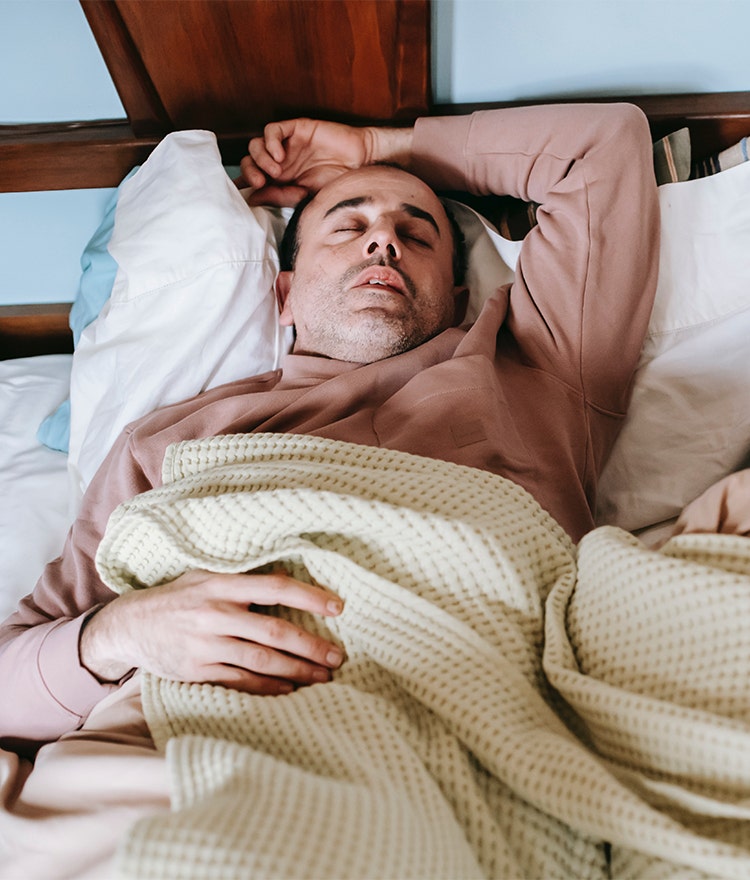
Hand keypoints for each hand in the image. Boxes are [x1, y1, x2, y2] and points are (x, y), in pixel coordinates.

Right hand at [80, 570, 344, 694]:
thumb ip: (243, 579)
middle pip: (273, 631)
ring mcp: (205, 644)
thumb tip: (288, 578)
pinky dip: (268, 687)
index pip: (274, 587)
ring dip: (297, 671)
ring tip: (323, 677)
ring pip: (261, 660)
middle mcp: (214, 614)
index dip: (309, 596)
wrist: (128, 624)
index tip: (338, 607)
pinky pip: (240, 681)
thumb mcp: (205, 577)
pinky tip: (290, 690)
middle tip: (338, 657)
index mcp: (221, 585)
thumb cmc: (177, 597)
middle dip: (310, 645)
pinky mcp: (197, 670)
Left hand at [239, 118, 412, 204]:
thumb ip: (279, 196)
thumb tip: (251, 199)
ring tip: (277, 172)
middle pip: (249, 161)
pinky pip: (272, 131)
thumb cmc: (337, 184)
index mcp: (280, 180)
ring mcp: (286, 145)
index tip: (239, 194)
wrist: (361, 166)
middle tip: (261, 183)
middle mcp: (279, 162)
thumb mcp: (305, 197)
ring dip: (261, 160)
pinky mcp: (295, 129)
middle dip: (250, 172)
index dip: (242, 184)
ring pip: (256, 145)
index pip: (252, 179)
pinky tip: (280, 156)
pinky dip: (270, 143)